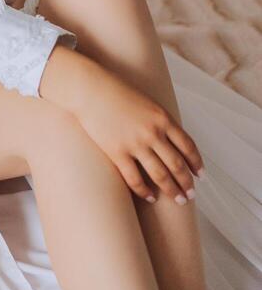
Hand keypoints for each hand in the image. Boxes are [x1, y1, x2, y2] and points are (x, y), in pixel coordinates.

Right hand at [72, 58, 204, 204]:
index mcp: (163, 118)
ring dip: (172, 191)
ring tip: (179, 200)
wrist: (89, 88)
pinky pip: (135, 179)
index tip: (200, 175)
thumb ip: (159, 120)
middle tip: (191, 195)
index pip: (188, 146)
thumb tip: (170, 139)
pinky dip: (145, 191)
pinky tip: (150, 197)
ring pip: (160, 175)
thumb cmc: (115, 91)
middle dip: (187, 183)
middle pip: (177, 164)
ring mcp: (135, 144)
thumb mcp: (145, 101)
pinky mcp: (117, 152)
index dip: (196, 163)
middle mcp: (153, 133)